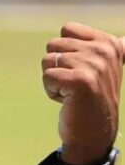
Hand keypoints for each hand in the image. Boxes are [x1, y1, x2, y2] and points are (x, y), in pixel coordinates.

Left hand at [42, 22, 124, 164]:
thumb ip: (117, 51)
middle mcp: (105, 51)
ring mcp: (94, 65)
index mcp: (110, 44)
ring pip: (47, 60)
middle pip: (53, 45)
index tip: (84, 71)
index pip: (67, 29)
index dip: (65, 52)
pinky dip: (51, 91)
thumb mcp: (107, 69)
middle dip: (57, 67)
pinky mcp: (80, 81)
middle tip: (77, 85)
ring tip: (74, 92)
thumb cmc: (93, 99)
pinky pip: (47, 76)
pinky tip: (69, 101)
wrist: (94, 135)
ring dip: (54, 79)